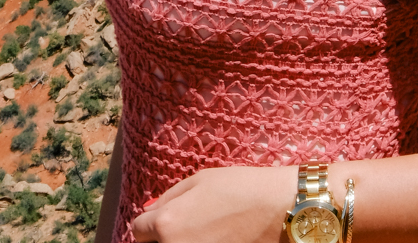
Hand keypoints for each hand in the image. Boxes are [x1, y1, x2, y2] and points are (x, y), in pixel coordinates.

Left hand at [131, 164, 293, 242]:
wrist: (278, 211)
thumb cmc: (238, 189)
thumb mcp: (197, 181)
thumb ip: (167, 199)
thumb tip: (148, 213)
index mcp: (167, 224)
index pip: (138, 231)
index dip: (149, 223)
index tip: (164, 218)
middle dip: (161, 238)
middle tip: (186, 226)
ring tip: (201, 232)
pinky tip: (214, 240)